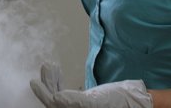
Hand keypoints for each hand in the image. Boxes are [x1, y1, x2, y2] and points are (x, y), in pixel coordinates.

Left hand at [30, 63, 152, 107]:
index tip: (34, 82)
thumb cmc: (120, 102)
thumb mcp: (96, 102)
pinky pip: (67, 95)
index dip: (43, 94)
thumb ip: (76, 101)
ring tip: (50, 67)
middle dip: (48, 84)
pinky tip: (58, 74)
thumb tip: (56, 98)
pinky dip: (60, 83)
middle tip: (46, 67)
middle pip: (54, 101)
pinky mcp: (84, 103)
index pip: (53, 105)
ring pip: (59, 97)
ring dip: (53, 81)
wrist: (137, 102)